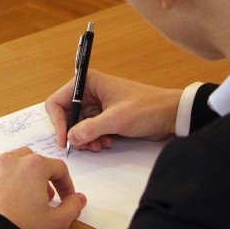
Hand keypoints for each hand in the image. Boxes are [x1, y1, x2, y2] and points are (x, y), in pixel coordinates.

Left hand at [0, 147, 85, 228]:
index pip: (58, 168)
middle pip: (30, 160)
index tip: (67, 199)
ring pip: (6, 167)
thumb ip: (72, 207)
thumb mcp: (56, 223)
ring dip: (16, 178)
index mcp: (33, 166)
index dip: (66, 184)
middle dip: (40, 175)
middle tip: (43, 196)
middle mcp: (9, 161)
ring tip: (19, 200)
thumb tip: (79, 198)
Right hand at [45, 70, 181, 152]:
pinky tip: (107, 143)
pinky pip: (89, 130)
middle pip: (66, 116)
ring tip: (100, 145)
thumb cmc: (147, 108)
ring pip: (77, 126)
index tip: (64, 140)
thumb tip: (70, 139)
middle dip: (74, 133)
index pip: (57, 101)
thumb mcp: (117, 120)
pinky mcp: (104, 117)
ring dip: (85, 139)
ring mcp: (96, 105)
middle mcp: (89, 92)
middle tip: (85, 146)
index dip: (58, 122)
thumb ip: (90, 129)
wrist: (171, 115)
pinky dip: (93, 139)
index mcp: (88, 82)